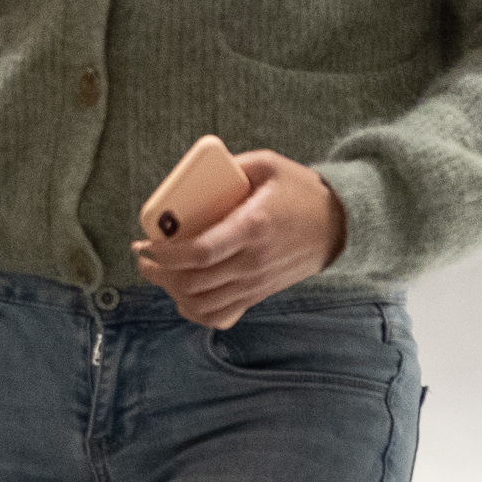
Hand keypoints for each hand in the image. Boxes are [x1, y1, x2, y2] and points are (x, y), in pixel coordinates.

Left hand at [132, 150, 345, 329]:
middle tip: (144, 255)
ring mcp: (256, 283)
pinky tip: (183, 294)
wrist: (338, 225)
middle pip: (194, 281)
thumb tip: (191, 177)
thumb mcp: (267, 165)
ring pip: (202, 304)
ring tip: (158, 272)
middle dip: (159, 271)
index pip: (201, 252)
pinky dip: (194, 311)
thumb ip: (230, 167)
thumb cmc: (298, 191)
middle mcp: (253, 262)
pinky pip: (219, 316)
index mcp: (254, 226)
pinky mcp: (258, 294)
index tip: (146, 242)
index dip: (166, 252)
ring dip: (171, 291)